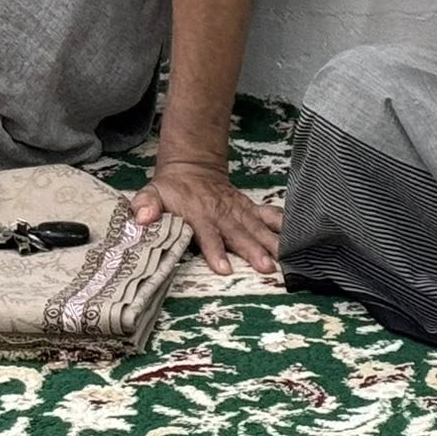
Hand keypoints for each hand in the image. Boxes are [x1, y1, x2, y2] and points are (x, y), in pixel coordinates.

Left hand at [131, 160, 281, 274]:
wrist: (192, 167)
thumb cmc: (171, 189)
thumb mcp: (152, 193)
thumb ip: (146, 205)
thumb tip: (141, 217)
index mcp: (198, 214)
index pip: (207, 234)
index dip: (215, 251)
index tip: (225, 268)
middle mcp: (221, 213)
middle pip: (238, 233)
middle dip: (253, 250)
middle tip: (267, 267)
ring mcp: (238, 210)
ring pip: (257, 226)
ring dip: (271, 241)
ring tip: (284, 257)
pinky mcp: (249, 208)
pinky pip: (268, 215)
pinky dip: (283, 223)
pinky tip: (296, 235)